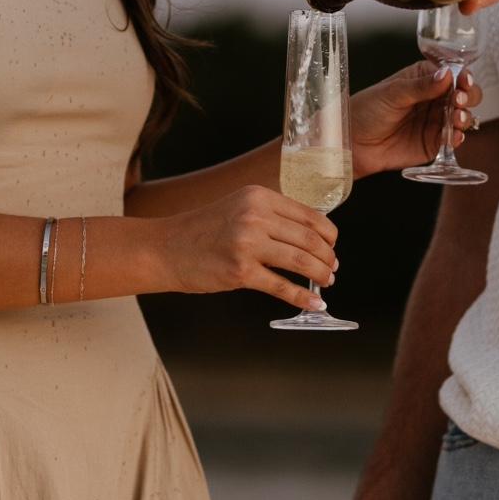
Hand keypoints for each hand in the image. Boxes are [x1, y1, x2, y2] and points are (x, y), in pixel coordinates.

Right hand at [159, 186, 337, 312]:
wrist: (166, 247)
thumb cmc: (203, 230)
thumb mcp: (239, 207)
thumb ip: (271, 215)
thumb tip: (310, 235)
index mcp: (259, 196)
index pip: (309, 215)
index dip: (328, 234)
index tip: (332, 246)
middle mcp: (255, 216)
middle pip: (309, 239)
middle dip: (327, 257)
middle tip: (332, 268)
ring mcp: (247, 244)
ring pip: (300, 262)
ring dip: (320, 274)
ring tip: (327, 282)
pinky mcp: (240, 272)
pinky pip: (281, 287)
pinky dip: (302, 297)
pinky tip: (314, 303)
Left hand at [349, 61, 483, 179]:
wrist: (353, 142)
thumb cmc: (367, 110)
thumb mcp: (393, 93)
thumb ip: (421, 86)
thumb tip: (446, 74)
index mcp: (425, 78)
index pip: (452, 73)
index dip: (462, 76)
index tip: (463, 81)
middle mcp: (434, 98)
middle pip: (464, 94)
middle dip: (468, 96)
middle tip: (459, 100)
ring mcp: (436, 120)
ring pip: (462, 117)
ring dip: (465, 117)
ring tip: (456, 119)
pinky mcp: (434, 142)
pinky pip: (452, 139)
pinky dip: (457, 137)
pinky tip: (454, 136)